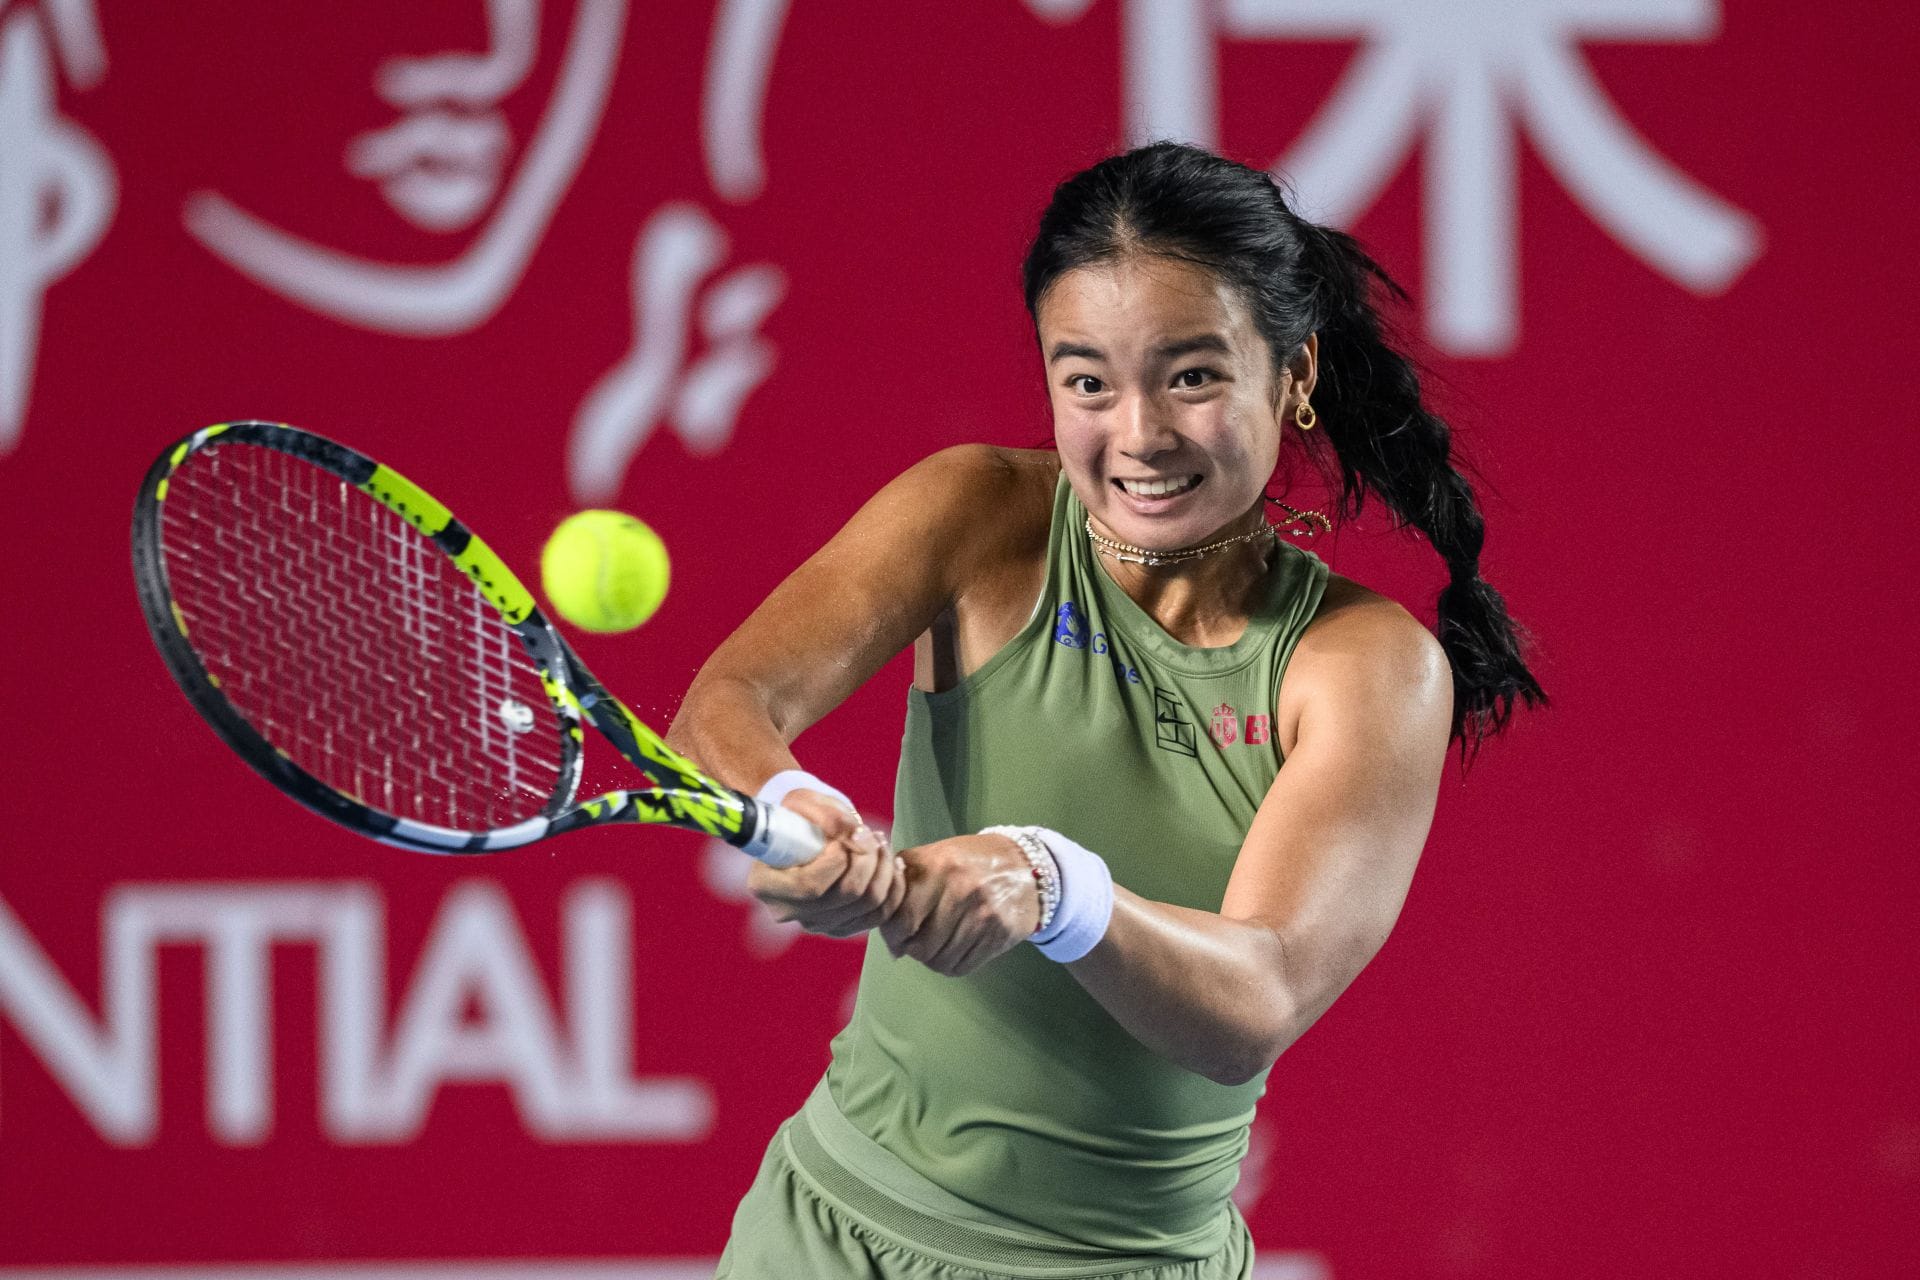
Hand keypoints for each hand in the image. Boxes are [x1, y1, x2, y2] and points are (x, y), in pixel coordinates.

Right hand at [746, 789, 903, 937]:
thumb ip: (827, 816)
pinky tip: (892, 863)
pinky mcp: (841, 926)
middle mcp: (788, 911)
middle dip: (868, 859)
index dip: (837, 859)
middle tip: (870, 833)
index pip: (809, 886)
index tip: (847, 833)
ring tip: (880, 842)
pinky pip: (880, 915)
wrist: (803, 833)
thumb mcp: (805, 802)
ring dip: (884, 869)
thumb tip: (854, 834)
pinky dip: (893, 888)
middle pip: (845, 896)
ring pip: (867, 905)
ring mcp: (815, 923)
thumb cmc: (799, 815)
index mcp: (766, 883)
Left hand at [881, 834, 1041, 975]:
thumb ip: (904, 885)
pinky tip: (954, 948)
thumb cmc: (969, 862)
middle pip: (920, 946)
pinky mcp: (999, 934)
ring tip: (936, 943)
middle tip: (914, 941)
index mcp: (937, 866)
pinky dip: (951, 964)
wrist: (1025, 865)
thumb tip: (888, 936)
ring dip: (932, 958)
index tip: (896, 932)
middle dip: (912, 949)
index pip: (902, 918)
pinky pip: (961, 966)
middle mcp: (961, 890)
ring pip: (939, 960)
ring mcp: (983, 914)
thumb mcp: (934, 857)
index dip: (892, 933)